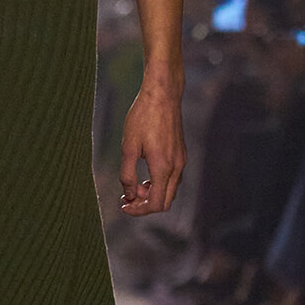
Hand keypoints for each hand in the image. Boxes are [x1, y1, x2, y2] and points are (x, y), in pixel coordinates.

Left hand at [120, 83, 186, 215]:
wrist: (162, 94)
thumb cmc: (143, 117)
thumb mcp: (128, 147)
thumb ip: (127, 175)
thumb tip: (129, 194)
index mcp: (163, 167)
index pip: (155, 203)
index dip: (138, 210)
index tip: (123, 205)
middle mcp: (176, 167)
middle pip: (165, 202)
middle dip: (145, 204)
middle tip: (127, 197)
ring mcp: (181, 160)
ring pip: (170, 191)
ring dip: (153, 193)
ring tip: (135, 184)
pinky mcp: (181, 154)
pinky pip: (173, 179)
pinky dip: (159, 183)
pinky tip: (146, 173)